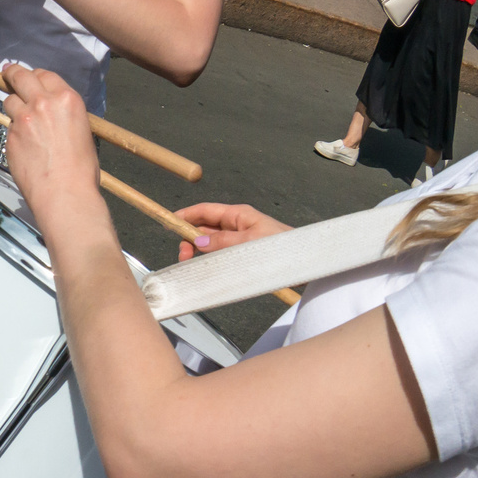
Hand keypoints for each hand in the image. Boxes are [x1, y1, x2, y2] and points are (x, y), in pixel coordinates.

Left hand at [0, 67, 104, 224]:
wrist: (63, 192)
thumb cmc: (81, 169)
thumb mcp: (83, 131)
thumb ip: (63, 115)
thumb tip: (52, 114)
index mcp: (67, 100)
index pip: (45, 75)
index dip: (35, 76)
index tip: (30, 77)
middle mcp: (42, 104)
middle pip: (20, 76)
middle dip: (12, 73)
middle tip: (8, 73)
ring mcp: (22, 119)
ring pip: (10, 101)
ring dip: (13, 105)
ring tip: (21, 117)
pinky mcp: (10, 136)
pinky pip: (8, 126)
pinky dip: (14, 130)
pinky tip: (24, 144)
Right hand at [172, 202, 291, 261]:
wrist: (308, 263)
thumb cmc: (282, 248)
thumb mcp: (250, 242)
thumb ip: (223, 242)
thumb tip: (198, 242)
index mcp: (238, 215)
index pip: (205, 211)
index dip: (185, 215)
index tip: (168, 222)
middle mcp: (237, 225)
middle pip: (205, 228)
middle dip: (190, 238)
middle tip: (183, 256)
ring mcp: (240, 240)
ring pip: (211, 243)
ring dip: (198, 251)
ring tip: (191, 263)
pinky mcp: (244, 255)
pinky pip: (221, 254)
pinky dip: (210, 260)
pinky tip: (205, 267)